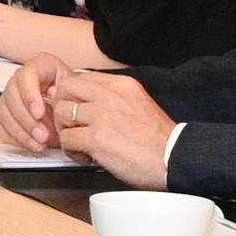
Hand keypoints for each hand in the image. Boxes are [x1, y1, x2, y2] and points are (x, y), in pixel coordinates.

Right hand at [0, 57, 67, 152]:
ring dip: (20, 132)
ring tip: (39, 143)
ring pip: (3, 111)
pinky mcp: (5, 112)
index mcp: (42, 65)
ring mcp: (11, 95)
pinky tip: (28, 143)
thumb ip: (66, 96)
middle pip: (12, 95)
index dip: (30, 95)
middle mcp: (22, 78)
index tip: (40, 114)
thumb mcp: (77, 95)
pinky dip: (12, 136)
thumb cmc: (75, 101)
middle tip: (42, 135)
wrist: (74, 112)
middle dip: (26, 120)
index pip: (26, 75)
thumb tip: (54, 101)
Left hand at [37, 66, 181, 185]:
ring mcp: (101, 115)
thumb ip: (114, 98)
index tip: (77, 110)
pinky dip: (71, 151)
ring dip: (65, 131)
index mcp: (122, 84)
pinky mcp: (95, 138)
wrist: (173, 158)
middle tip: (72, 125)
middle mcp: (110, 95)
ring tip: (80, 144)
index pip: (81, 77)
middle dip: (63, 108)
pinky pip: (66, 139)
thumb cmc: (158, 139)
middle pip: (65, 89)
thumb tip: (88, 102)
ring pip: (61, 113)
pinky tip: (86, 156)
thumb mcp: (138, 103)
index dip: (73, 95)